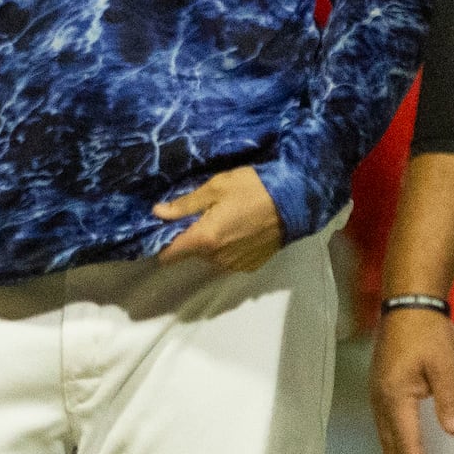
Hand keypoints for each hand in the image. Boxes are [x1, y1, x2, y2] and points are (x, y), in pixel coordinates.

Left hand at [153, 167, 284, 272]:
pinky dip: (229, 248)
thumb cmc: (253, 188)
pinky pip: (228, 260)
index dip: (163, 243)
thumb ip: (185, 204)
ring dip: (212, 243)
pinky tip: (241, 230)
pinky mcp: (250, 266)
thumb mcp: (216, 188)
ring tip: (227, 219)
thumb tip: (158, 213)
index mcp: (204, 239)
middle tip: (206, 214)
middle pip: (191, 253)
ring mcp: (235, 265)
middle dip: (193, 237)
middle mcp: (217, 259)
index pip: (169, 256)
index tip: (167, 229)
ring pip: (210, 257)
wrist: (295, 202)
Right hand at [369, 307, 453, 453]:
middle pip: (392, 451)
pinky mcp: (382, 391)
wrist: (407, 304)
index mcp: (395, 398)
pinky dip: (398, 450)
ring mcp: (378, 397)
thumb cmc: (427, 332)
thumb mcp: (446, 364)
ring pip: (387, 442)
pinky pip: (387, 430)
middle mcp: (380, 402)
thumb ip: (450, 398)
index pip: (408, 447)